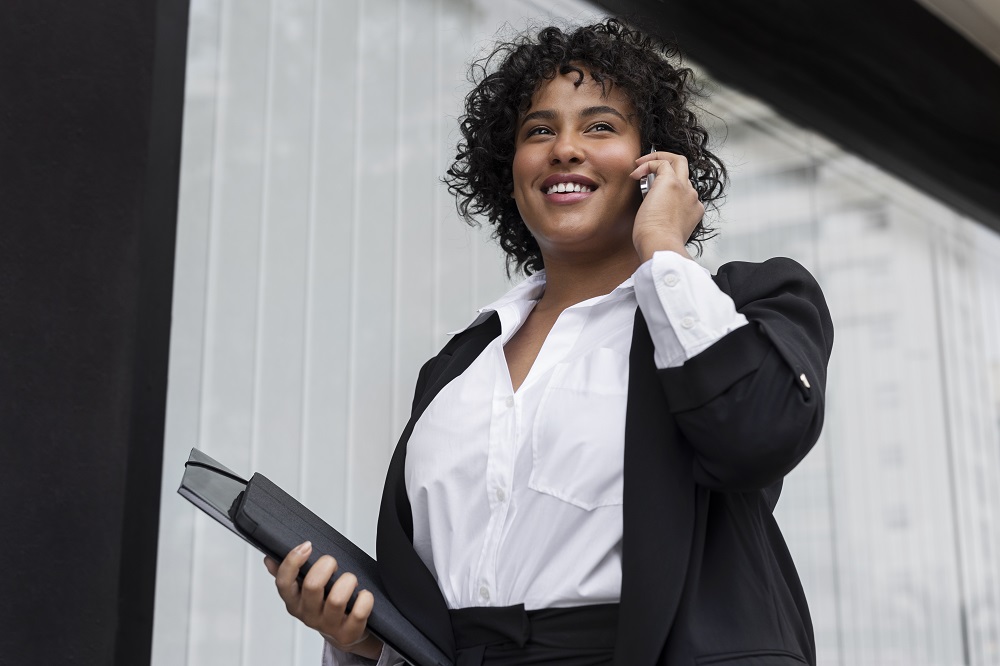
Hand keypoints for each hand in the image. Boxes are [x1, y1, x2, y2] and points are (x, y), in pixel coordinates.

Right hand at [264, 542, 381, 658]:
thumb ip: (289, 574)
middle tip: (333, 563)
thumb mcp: (304, 590)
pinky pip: (359, 612)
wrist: (344, 633)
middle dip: (327, 565)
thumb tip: (270, 558)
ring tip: (351, 580)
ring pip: (337, 599)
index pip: (283, 582)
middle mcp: (308, 615)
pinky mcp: (348, 633)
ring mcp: (328, 626)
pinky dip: (365, 598)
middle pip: (312, 586)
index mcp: (294, 601)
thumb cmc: (324, 604)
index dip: (293, 561)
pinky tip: (362, 595)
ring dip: (348, 581)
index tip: (307, 545)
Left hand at [630, 151, 704, 261]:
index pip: (685, 192)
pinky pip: (661, 163)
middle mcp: (692, 197)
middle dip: (668, 165)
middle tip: (649, 169)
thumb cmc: (658, 245)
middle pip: (685, 171)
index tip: (653, 196)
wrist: (661, 246)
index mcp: (693, 210)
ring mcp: (684, 188)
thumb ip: (666, 218)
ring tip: (639, 166)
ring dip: (657, 160)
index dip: (669, 189)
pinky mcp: (671, 182)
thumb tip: (652, 212)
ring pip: (678, 161)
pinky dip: (647, 163)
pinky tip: (635, 174)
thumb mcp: (667, 231)